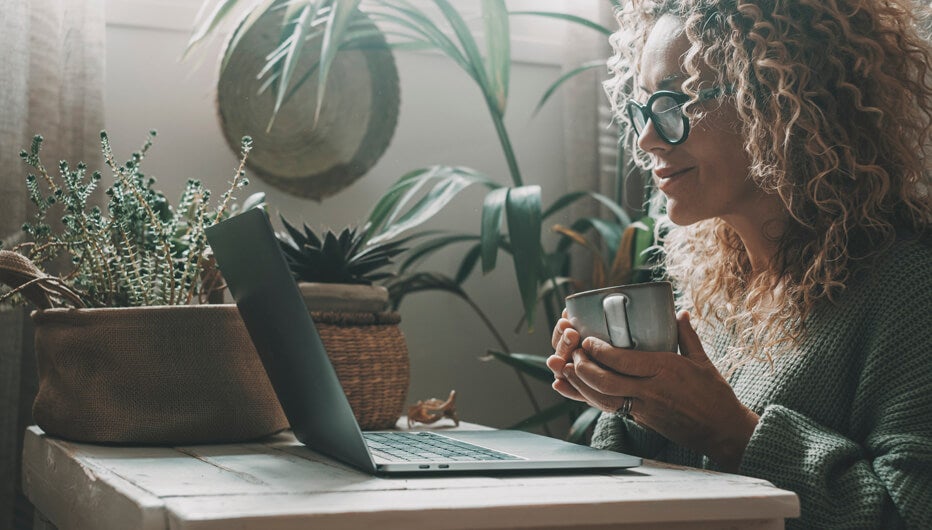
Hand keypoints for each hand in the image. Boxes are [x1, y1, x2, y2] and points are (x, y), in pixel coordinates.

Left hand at [549, 310, 758, 471]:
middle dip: (583, 367)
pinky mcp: (641, 420)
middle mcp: (651, 389)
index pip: (623, 360)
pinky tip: (580, 390)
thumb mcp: (703, 360)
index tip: (587, 340)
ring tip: (568, 370)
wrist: (721, 430)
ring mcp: (644, 408)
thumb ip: (687, 336)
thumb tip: (680, 312)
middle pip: (606, 380)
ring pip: (603, 399)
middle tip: (573, 354)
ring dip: (581, 385)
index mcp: (665, 369)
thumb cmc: (714, 394)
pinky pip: (610, 410)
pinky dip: (592, 400)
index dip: (599, 351)